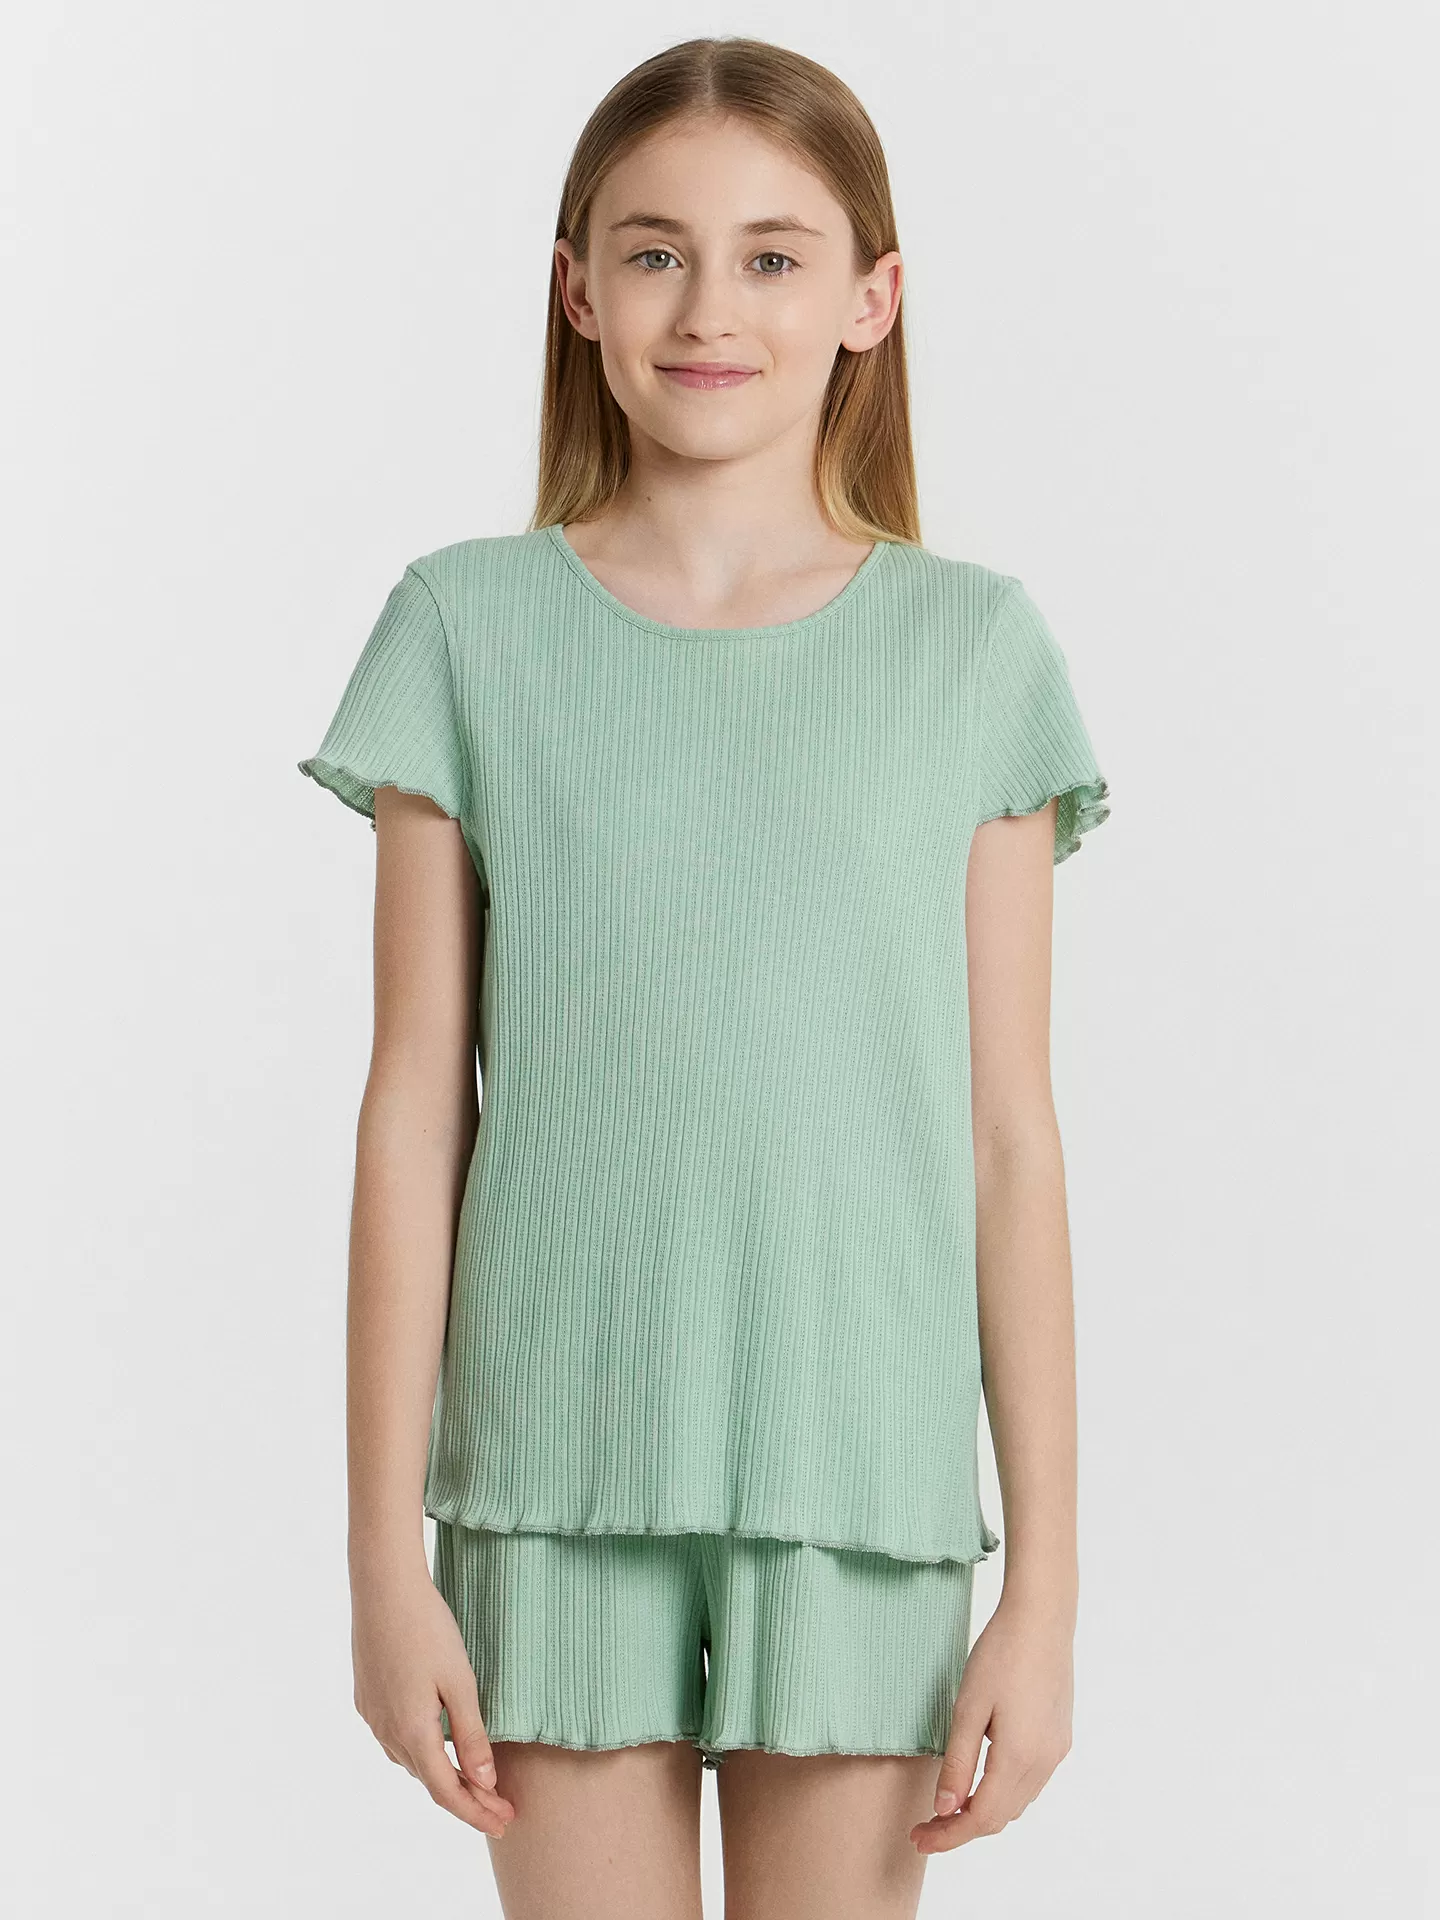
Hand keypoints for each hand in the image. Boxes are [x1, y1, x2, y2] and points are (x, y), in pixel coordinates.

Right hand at [351, 1557, 516, 1837]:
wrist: (383, 1587)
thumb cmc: (428, 1628)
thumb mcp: (460, 1681)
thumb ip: (472, 1734)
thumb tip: (485, 1783)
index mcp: (412, 1732)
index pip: (448, 1792)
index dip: (478, 1812)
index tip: (506, 1822)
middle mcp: (386, 1732)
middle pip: (429, 1781)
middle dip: (467, 1798)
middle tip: (501, 1806)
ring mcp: (372, 1716)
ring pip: (411, 1761)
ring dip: (442, 1776)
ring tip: (474, 1780)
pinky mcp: (366, 1698)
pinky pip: (396, 1739)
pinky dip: (421, 1752)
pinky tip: (436, 1744)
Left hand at [910, 1590, 1073, 1852]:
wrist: (1043, 1617)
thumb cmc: (1000, 1654)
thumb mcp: (968, 1708)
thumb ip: (958, 1763)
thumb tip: (945, 1809)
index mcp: (1019, 1758)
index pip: (981, 1819)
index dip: (948, 1836)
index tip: (917, 1839)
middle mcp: (1044, 1763)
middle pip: (1001, 1816)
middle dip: (962, 1828)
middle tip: (925, 1825)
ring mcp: (1056, 1751)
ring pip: (1017, 1802)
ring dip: (984, 1812)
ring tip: (948, 1806)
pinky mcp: (1060, 1737)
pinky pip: (1031, 1781)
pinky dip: (1004, 1792)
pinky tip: (982, 1779)